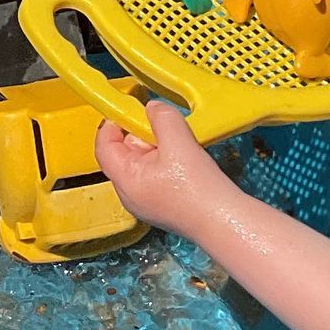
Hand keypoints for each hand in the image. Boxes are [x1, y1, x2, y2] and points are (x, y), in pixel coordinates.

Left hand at [95, 103, 223, 237]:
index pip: (104, 146)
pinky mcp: (161, 206)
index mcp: (125, 181)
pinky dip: (167, 163)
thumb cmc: (199, 189)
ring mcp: (145, 203)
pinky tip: (187, 163)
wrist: (225, 221)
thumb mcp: (179, 142)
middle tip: (165, 130)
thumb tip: (152, 108)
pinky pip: (155, 176)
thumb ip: (162, 118)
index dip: (113, 123)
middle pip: (124, 153)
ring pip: (142, 164)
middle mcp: (129, 195)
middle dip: (142, 136)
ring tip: (181, 148)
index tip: (129, 109)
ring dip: (158, 149)